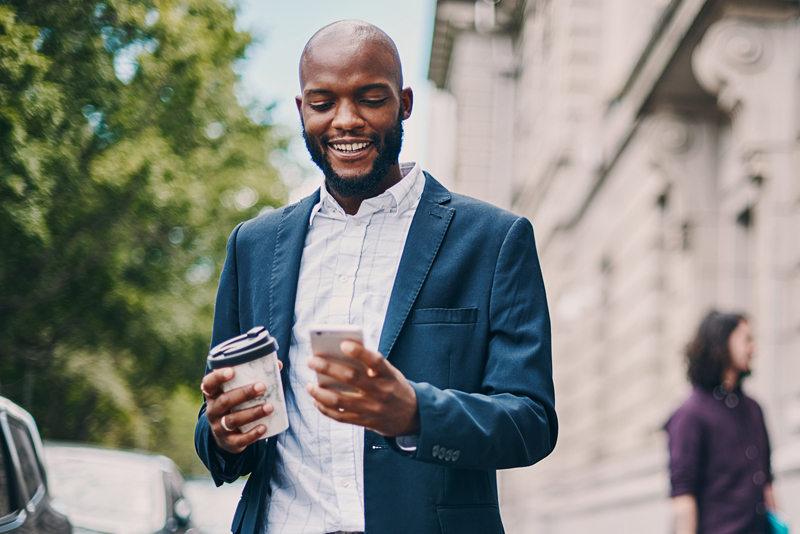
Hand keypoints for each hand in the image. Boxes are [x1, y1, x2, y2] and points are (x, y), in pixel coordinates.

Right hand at [201, 361, 282, 453]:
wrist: (226, 436)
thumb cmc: (236, 405)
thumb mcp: (238, 392)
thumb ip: (254, 378)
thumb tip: (278, 364)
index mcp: (213, 394)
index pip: (209, 383)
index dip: (218, 377)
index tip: (232, 371)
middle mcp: (213, 411)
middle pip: (224, 401)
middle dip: (244, 393)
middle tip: (262, 387)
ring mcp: (219, 427)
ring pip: (233, 420)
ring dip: (252, 413)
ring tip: (270, 407)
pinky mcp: (228, 442)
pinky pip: (239, 440)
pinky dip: (252, 434)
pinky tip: (264, 427)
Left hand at [305, 341, 419, 435]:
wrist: (412, 415)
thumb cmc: (394, 386)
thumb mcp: (390, 372)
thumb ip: (370, 365)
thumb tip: (338, 355)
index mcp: (389, 375)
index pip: (375, 361)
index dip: (359, 352)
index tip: (343, 343)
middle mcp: (381, 391)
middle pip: (351, 378)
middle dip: (328, 368)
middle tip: (311, 361)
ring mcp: (373, 409)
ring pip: (340, 401)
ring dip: (320, 393)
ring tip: (309, 385)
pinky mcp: (365, 422)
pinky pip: (341, 417)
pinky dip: (325, 409)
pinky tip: (316, 401)